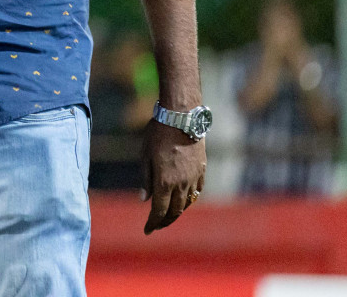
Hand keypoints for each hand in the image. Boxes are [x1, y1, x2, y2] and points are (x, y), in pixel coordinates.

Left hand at [141, 119, 205, 234]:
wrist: (182, 117)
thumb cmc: (157, 133)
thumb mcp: (145, 155)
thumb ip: (145, 178)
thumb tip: (144, 199)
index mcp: (164, 181)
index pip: (159, 211)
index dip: (153, 223)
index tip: (147, 230)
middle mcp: (181, 183)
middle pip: (175, 211)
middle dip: (165, 221)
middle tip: (156, 225)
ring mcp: (194, 177)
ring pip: (187, 203)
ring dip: (178, 212)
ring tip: (169, 215)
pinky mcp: (202, 169)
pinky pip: (197, 191)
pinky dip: (190, 199)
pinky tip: (184, 200)